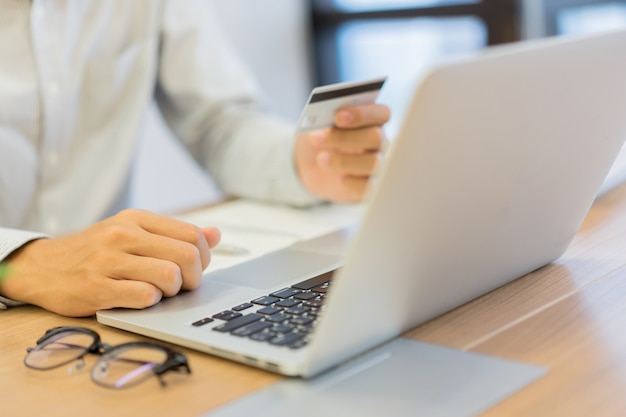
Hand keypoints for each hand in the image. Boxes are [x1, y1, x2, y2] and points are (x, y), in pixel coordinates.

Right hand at [0, 209, 220, 316]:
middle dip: (193, 278)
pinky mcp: (97, 288)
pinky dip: (151, 302)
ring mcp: (108, 261)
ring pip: (169, 276)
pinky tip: (140, 299)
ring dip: (172, 292)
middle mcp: (123, 235)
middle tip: (181, 286)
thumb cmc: (96, 252)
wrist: (43, 267)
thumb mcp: (133, 232)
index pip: (193, 234)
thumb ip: (174, 234)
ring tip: (159, 292)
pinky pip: (144, 297)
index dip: (204, 257)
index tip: (194, 269)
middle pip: (187, 256)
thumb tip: (215, 234)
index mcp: (137, 219)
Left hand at [295, 103, 390, 201]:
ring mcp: (379, 165)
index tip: (338, 117)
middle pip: (376, 137)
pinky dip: (352, 183)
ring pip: (374, 163)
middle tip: (317, 138)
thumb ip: (325, 117)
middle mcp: (381, 141)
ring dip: (343, 161)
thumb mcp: (316, 123)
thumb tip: (327, 121)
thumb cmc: (319, 137)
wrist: (309, 165)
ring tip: (321, 159)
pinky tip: (340, 179)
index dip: (361, 114)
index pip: (379, 113)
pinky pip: (369, 187)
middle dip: (344, 138)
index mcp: (373, 119)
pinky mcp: (372, 186)